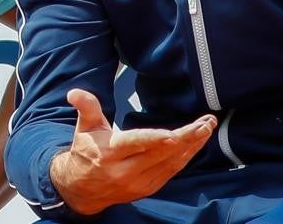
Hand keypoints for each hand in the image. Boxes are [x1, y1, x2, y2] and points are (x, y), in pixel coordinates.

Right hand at [49, 89, 215, 215]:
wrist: (81, 190)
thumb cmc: (86, 151)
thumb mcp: (83, 127)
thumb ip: (86, 107)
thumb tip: (74, 93)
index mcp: (109, 152)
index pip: (135, 144)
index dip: (155, 140)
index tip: (174, 135)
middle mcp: (125, 171)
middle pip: (160, 154)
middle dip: (186, 138)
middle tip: (206, 123)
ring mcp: (138, 183)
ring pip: (171, 164)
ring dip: (192, 146)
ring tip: (207, 128)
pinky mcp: (148, 188)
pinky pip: (172, 171)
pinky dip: (186, 157)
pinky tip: (197, 142)